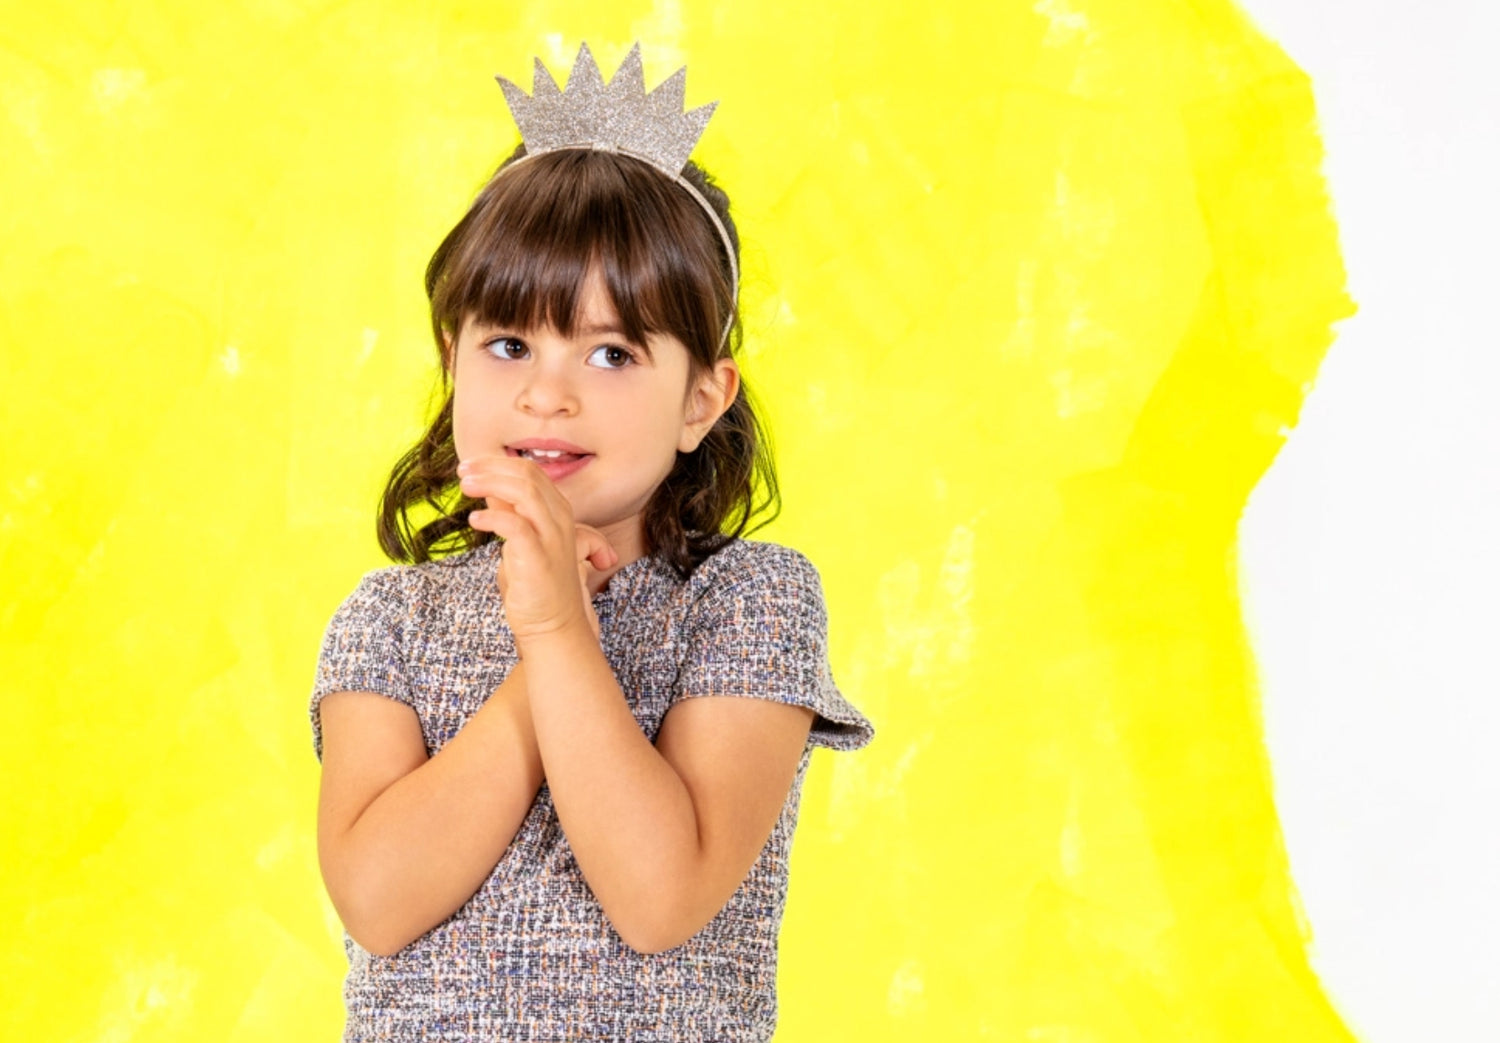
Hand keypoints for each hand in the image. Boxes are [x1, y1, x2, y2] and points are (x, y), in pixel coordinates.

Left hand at [458, 456, 617, 644]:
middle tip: (463, 472)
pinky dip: (492, 518)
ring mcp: (552, 539)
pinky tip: (474, 521)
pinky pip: (516, 526)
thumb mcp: (523, 540)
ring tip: (465, 486)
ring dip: (490, 483)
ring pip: (524, 492)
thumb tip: (488, 488)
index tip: (471, 466)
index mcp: (558, 513)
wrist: (554, 626)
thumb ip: (510, 513)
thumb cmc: (537, 586)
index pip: (531, 472)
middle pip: (527, 475)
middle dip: (491, 467)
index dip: (498, 464)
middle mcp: (559, 521)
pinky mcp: (538, 558)